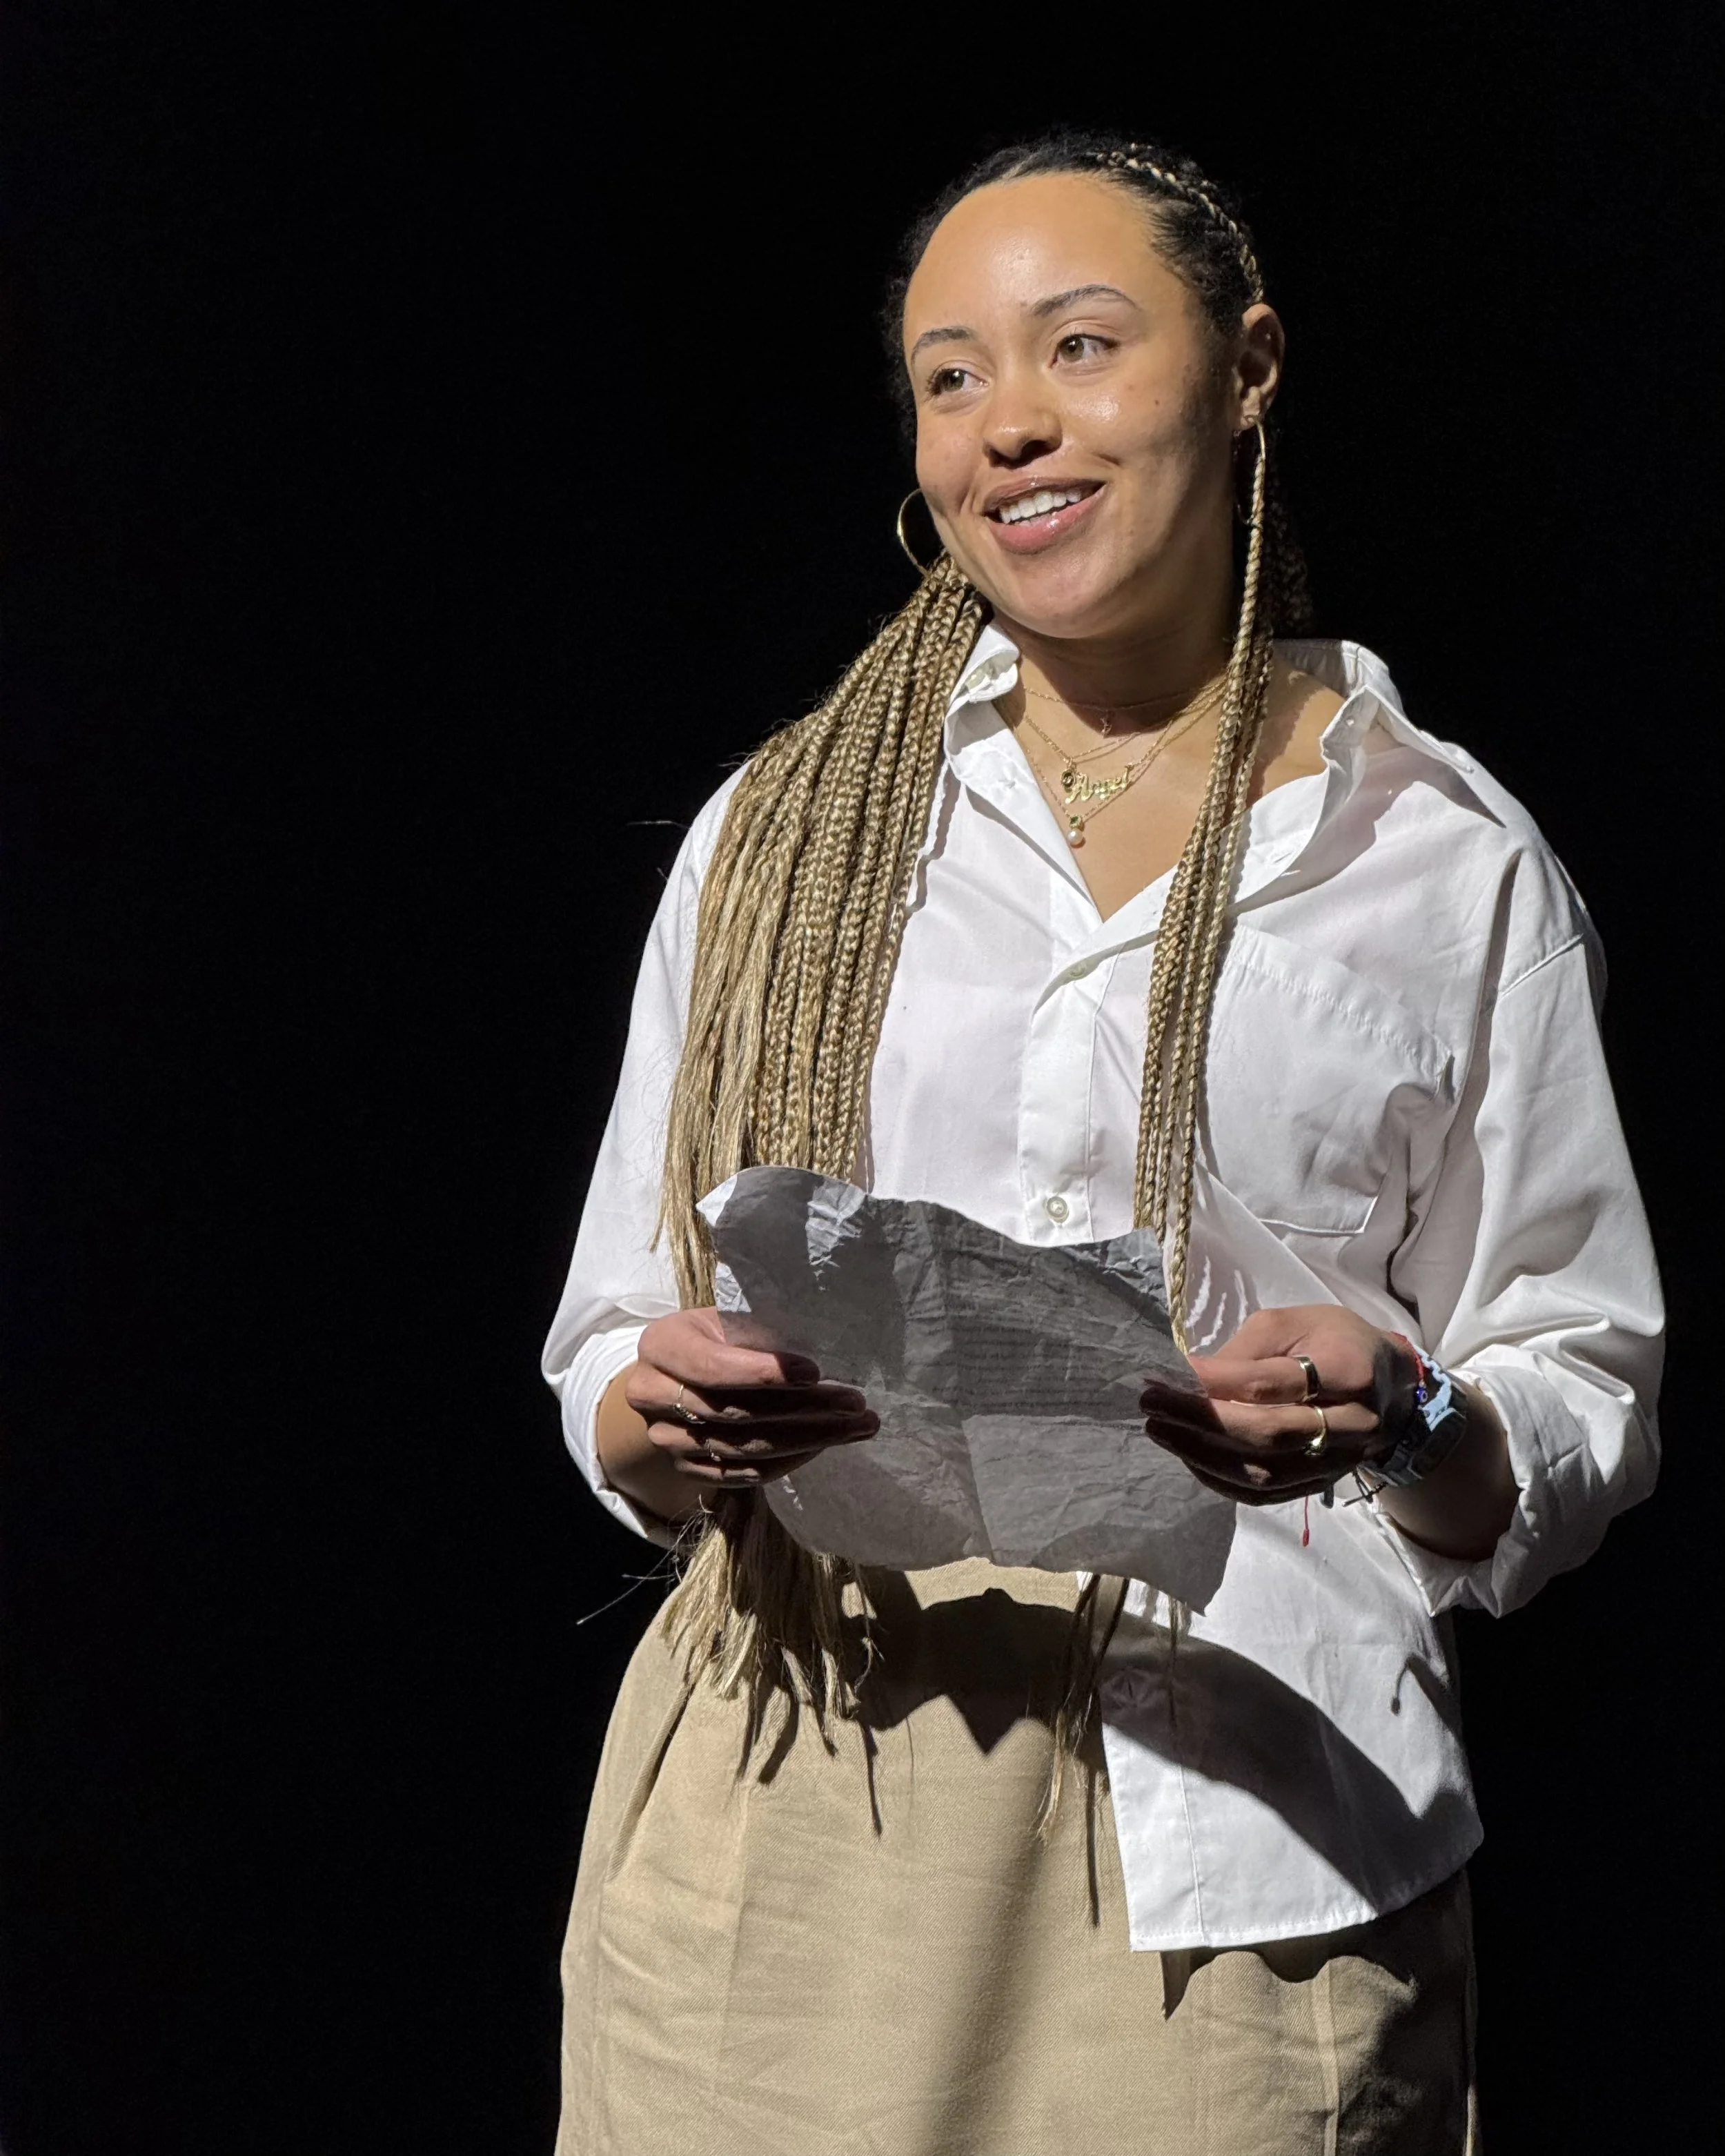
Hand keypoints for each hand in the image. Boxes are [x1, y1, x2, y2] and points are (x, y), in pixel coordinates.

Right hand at [623, 1307, 878, 1495]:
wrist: (677, 1376)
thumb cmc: (718, 1336)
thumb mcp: (730, 1319)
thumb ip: (760, 1331)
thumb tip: (826, 1341)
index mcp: (662, 1344)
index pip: (712, 1366)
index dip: (763, 1373)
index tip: (815, 1372)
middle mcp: (652, 1394)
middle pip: (733, 1412)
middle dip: (802, 1409)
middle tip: (855, 1403)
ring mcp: (666, 1438)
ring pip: (742, 1448)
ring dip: (806, 1439)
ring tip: (855, 1426)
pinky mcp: (685, 1469)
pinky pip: (740, 1474)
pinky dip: (786, 1462)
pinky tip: (824, 1446)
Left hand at [1139, 1304, 1417, 1504]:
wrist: (1391, 1387)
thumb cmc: (1336, 1341)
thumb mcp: (1296, 1322)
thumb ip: (1245, 1350)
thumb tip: (1189, 1377)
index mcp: (1349, 1370)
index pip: (1273, 1383)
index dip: (1216, 1381)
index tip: (1169, 1372)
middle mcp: (1350, 1424)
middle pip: (1269, 1433)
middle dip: (1202, 1420)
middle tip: (1153, 1403)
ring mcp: (1337, 1462)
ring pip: (1265, 1472)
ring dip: (1202, 1454)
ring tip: (1159, 1430)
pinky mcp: (1320, 1484)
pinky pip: (1264, 1494)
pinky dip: (1219, 1478)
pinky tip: (1187, 1455)